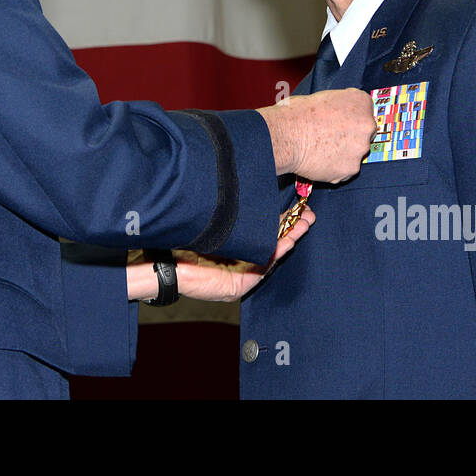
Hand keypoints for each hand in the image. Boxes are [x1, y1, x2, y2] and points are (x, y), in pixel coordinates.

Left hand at [175, 205, 314, 301]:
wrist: (167, 263)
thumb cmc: (184, 241)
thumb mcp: (214, 223)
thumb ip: (232, 214)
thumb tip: (246, 189)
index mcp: (237, 244)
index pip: (263, 230)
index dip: (281, 219)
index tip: (296, 207)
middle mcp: (241, 258)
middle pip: (272, 242)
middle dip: (292, 228)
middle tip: (308, 215)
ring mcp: (242, 273)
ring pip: (272, 255)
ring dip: (289, 239)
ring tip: (304, 225)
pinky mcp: (240, 286)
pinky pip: (262, 268)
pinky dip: (276, 254)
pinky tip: (286, 241)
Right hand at [259, 88, 375, 183]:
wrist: (285, 135)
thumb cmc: (297, 113)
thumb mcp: (324, 97)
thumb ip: (340, 107)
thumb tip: (340, 116)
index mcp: (360, 101)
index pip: (364, 111)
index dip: (350, 119)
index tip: (339, 123)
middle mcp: (367, 124)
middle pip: (364, 134)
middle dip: (350, 138)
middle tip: (328, 139)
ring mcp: (360, 148)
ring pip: (354, 154)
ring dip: (342, 154)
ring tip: (319, 150)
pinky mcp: (351, 168)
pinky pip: (345, 171)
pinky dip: (334, 169)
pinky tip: (318, 161)